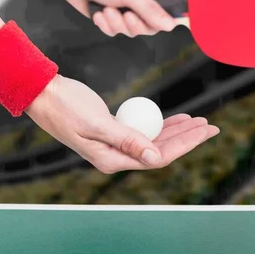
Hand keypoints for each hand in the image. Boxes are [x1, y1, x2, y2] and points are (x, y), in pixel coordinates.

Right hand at [26, 75, 218, 173]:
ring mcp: (113, 145)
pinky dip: (159, 124)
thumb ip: (127, 141)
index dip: (185, 144)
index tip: (205, 131)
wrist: (43, 94)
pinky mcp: (111, 131)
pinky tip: (175, 118)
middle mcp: (114, 156)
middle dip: (187, 138)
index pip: (157, 157)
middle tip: (211, 125)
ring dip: (176, 131)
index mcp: (111, 160)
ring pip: (152, 140)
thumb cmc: (66, 106)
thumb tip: (156, 158)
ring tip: (199, 121)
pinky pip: (141, 131)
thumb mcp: (98, 123)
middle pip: (159, 150)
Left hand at [50, 0, 176, 36]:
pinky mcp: (110, 20)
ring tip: (107, 9)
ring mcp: (124, 12)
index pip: (163, 15)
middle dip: (132, 25)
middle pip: (146, 28)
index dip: (159, 23)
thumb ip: (149, 10)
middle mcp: (138, 4)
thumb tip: (170, 24)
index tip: (152, 25)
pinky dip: (104, 25)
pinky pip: (113, 32)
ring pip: (128, 31)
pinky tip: (98, 13)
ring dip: (115, 24)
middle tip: (125, 15)